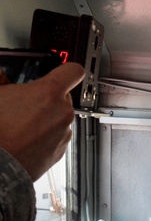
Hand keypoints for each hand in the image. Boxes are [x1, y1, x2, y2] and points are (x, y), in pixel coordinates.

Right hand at [0, 63, 85, 180]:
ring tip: (20, 124)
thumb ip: (3, 80)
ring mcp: (64, 133)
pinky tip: (25, 138)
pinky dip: (45, 135)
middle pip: (63, 97)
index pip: (73, 71)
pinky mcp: (60, 151)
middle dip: (47, 98)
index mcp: (49, 93)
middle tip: (24, 103)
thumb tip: (2, 76)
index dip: (67, 70)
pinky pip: (56, 136)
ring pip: (59, 118)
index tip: (62, 71)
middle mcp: (63, 112)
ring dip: (45, 118)